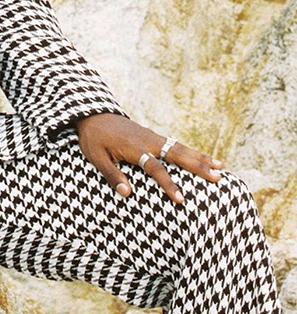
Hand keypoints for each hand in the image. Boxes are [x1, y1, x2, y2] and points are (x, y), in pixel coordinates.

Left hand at [74, 113, 222, 203]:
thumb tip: (127, 194)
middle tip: (218, 178)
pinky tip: (203, 159)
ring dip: (201, 158)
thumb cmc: (93, 138)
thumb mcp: (96, 157)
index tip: (181, 200)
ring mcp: (153, 136)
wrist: (93, 113)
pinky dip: (191, 152)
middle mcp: (148, 140)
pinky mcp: (153, 135)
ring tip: (221, 168)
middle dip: (198, 167)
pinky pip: (176, 144)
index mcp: (134, 147)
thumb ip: (111, 175)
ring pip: (181, 148)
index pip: (155, 168)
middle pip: (177, 155)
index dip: (168, 184)